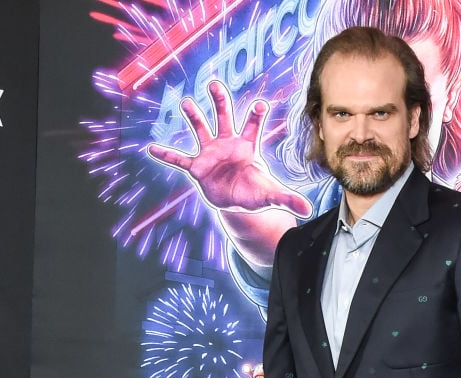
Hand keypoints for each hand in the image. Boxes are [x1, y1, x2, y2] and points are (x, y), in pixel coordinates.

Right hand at [147, 81, 310, 217]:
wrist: (235, 201)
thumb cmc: (254, 192)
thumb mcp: (271, 196)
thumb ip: (288, 199)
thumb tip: (307, 210)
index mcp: (247, 147)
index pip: (253, 127)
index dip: (256, 116)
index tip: (261, 104)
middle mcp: (227, 144)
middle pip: (224, 117)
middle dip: (220, 101)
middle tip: (214, 83)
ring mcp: (210, 153)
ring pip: (201, 130)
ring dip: (194, 117)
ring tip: (186, 102)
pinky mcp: (197, 167)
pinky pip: (179, 159)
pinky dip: (167, 155)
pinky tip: (153, 148)